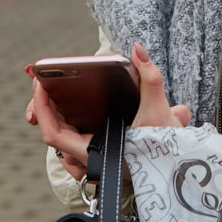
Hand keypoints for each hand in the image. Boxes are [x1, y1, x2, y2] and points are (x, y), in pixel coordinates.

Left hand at [26, 42, 191, 179]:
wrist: (180, 173)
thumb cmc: (167, 150)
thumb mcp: (159, 112)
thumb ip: (149, 77)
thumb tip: (137, 48)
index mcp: (95, 152)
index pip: (53, 134)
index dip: (43, 109)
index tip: (40, 84)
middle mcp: (91, 160)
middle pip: (56, 133)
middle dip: (47, 106)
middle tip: (47, 80)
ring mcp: (95, 161)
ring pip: (64, 140)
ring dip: (58, 117)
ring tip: (56, 92)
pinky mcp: (103, 159)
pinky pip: (76, 142)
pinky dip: (71, 124)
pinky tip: (77, 108)